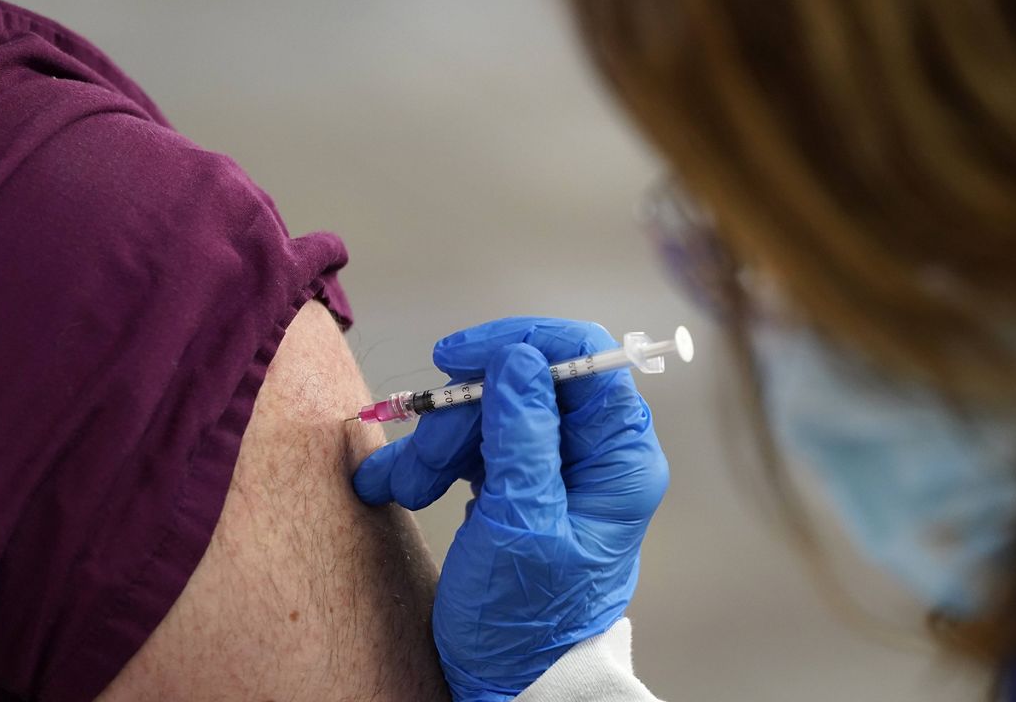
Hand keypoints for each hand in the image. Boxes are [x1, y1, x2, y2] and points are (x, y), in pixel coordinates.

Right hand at [353, 318, 669, 700]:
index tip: (458, 358)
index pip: (586, 360)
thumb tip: (519, 357)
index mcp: (618, 457)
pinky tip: (398, 485)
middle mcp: (594, 454)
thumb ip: (523, 434)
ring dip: (436, 444)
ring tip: (398, 486)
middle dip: (461, 416)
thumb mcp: (522, 522)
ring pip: (490, 415)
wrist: (513, 682)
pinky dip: (434, 462)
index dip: (520, 346)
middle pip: (523, 386)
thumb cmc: (528, 618)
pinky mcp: (521, 485)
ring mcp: (555, 469)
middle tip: (419, 462)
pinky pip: (475, 448)